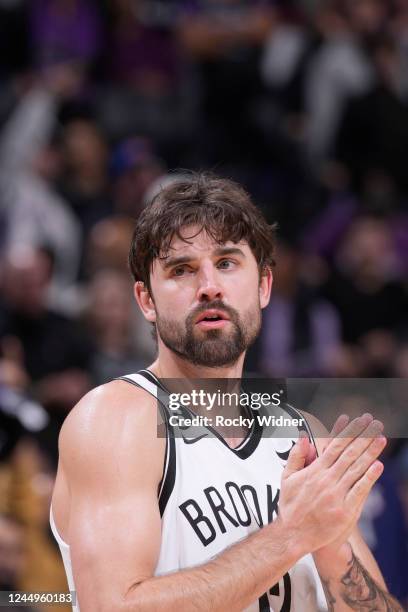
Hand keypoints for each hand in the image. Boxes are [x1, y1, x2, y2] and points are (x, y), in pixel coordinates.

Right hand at [277, 414, 385, 555]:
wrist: (294, 535)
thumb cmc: (290, 506)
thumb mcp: (287, 477)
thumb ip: (296, 456)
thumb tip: (303, 437)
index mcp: (315, 471)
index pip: (335, 446)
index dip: (348, 432)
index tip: (358, 421)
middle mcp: (327, 480)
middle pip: (349, 453)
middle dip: (363, 437)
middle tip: (374, 424)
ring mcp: (337, 495)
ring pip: (357, 468)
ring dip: (370, 452)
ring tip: (381, 439)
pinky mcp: (345, 510)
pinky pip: (360, 490)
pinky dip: (369, 477)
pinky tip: (378, 466)